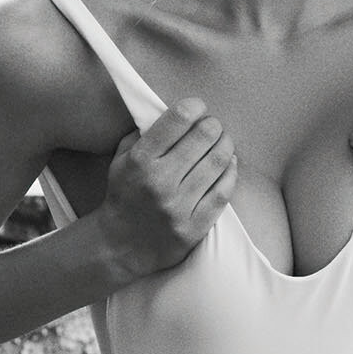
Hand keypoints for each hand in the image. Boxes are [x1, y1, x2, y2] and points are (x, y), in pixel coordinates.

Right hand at [95, 99, 236, 279]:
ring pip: (219, 161)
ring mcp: (179, 206)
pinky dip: (231, 172)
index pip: (178, 120)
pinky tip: (229, 164)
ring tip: (223, 142)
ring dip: (226, 145)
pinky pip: (224, 191)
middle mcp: (160, 182)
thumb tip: (175, 112)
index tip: (198, 107)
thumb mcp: (122, 159)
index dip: (194, 106)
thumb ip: (145, 134)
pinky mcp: (195, 226)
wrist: (121, 246)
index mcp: (141, 161)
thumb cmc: (125, 195)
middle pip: (204, 136)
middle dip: (214, 125)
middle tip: (213, 126)